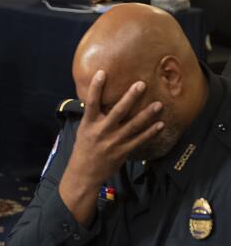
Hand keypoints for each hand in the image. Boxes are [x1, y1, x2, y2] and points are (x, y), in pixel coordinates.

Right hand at [67, 70, 164, 185]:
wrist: (84, 173)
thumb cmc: (84, 148)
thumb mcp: (84, 130)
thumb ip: (94, 117)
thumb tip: (103, 101)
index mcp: (89, 124)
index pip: (92, 103)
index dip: (96, 88)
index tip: (102, 73)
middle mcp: (101, 131)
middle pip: (118, 111)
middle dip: (130, 97)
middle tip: (141, 84)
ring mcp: (113, 142)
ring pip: (133, 125)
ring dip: (147, 114)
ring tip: (159, 104)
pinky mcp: (123, 151)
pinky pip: (139, 140)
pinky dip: (150, 132)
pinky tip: (160, 125)